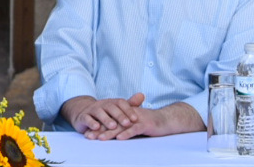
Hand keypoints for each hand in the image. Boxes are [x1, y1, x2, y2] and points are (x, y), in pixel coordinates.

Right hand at [62, 94, 143, 138]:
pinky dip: (91, 122)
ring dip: (106, 119)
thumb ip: (130, 104)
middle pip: (111, 107)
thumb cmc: (105, 113)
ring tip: (113, 126)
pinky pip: (87, 118)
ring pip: (99, 113)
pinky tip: (96, 127)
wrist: (83, 112)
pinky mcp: (83, 117)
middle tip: (127, 123)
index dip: (128, 110)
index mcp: (112, 102)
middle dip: (119, 115)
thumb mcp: (117, 109)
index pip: (121, 103)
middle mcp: (102, 104)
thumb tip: (142, 95)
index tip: (135, 119)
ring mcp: (92, 110)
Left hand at [64, 94, 203, 139]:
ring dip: (110, 133)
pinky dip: (127, 133)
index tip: (87, 134)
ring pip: (120, 126)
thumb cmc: (149, 123)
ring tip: (99, 138)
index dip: (98, 128)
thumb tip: (111, 136)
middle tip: (88, 137)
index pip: (108, 122)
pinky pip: (134, 129)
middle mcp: (128, 116)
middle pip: (111, 124)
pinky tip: (120, 138)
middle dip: (99, 131)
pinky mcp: (145, 124)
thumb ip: (122, 128)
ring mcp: (136, 120)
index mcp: (123, 116)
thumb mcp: (133, 125)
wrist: (166, 120)